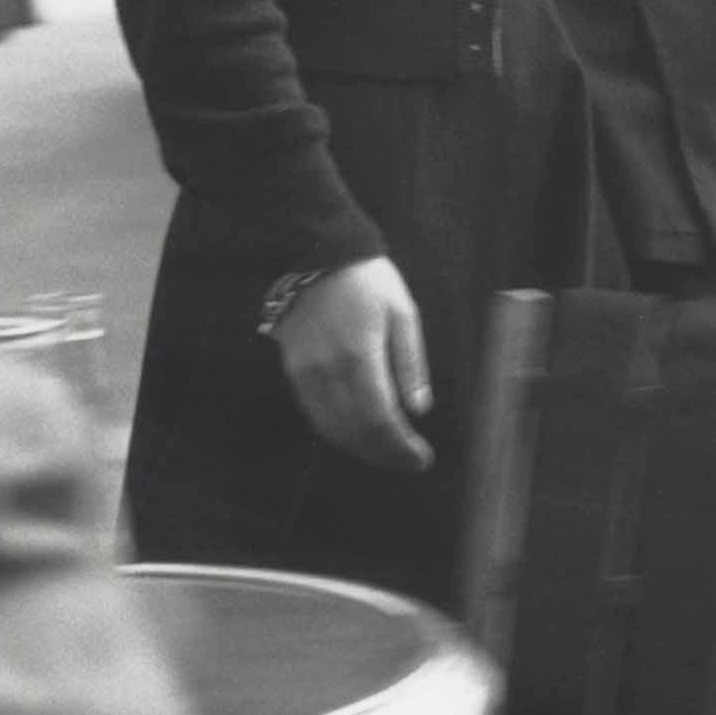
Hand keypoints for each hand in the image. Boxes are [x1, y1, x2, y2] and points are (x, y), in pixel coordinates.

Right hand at [273, 256, 434, 471]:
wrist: (320, 254)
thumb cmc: (370, 282)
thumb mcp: (403, 313)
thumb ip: (411, 363)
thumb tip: (419, 410)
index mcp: (361, 356)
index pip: (380, 419)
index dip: (401, 446)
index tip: (421, 458)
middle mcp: (329, 371)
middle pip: (355, 431)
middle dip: (385, 453)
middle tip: (408, 461)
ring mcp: (307, 373)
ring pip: (332, 429)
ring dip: (361, 448)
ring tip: (387, 452)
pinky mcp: (293, 371)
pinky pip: (315, 414)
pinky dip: (338, 433)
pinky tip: (357, 434)